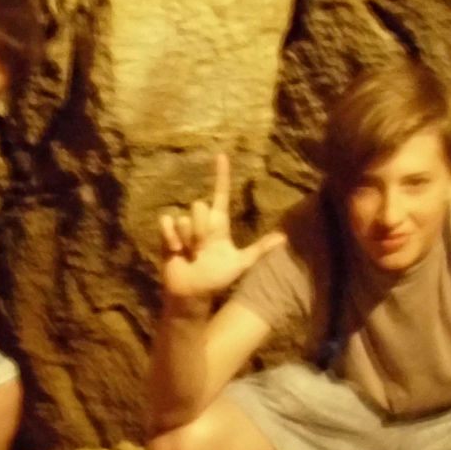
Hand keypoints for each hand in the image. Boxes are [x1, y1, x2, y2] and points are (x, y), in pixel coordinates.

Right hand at [157, 153, 287, 303]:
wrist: (193, 294)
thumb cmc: (217, 279)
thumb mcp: (241, 263)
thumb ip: (259, 249)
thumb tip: (284, 238)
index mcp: (219, 224)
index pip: (220, 194)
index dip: (221, 175)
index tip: (221, 155)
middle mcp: (201, 222)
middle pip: (199, 206)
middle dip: (200, 228)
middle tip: (202, 249)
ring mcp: (184, 228)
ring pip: (184, 217)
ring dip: (187, 238)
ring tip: (190, 253)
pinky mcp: (168, 234)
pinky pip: (167, 221)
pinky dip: (170, 236)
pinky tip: (176, 250)